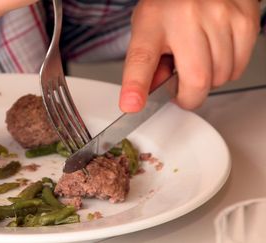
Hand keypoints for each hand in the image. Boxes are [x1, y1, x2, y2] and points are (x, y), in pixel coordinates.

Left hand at [119, 0, 259, 111]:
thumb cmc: (170, 5)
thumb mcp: (148, 29)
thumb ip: (146, 65)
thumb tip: (149, 95)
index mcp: (153, 22)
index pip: (142, 59)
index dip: (136, 86)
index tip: (132, 105)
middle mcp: (186, 18)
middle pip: (196, 80)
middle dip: (189, 96)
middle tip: (181, 90)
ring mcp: (219, 18)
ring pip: (219, 77)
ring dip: (208, 81)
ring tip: (197, 60)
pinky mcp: (244, 21)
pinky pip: (237, 68)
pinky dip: (226, 70)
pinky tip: (215, 53)